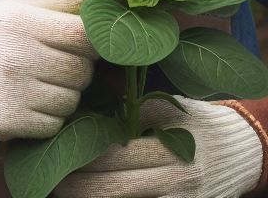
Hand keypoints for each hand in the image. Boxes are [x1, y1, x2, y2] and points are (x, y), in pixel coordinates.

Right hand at [0, 0, 96, 140]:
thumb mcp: (12, 3)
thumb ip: (59, 1)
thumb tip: (107, 2)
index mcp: (19, 20)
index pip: (85, 36)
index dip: (91, 42)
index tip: (80, 44)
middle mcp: (15, 55)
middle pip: (83, 72)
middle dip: (74, 69)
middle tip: (50, 63)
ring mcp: (9, 91)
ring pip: (71, 102)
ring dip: (60, 95)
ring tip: (33, 82)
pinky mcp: (3, 122)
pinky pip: (52, 125)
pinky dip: (44, 117)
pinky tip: (23, 102)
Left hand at [54, 95, 262, 197]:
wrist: (247, 150)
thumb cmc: (200, 123)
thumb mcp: (168, 109)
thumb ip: (133, 114)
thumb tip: (88, 118)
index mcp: (171, 148)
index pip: (115, 157)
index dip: (82, 159)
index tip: (56, 155)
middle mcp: (179, 181)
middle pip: (117, 189)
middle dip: (80, 187)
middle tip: (52, 182)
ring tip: (67, 194)